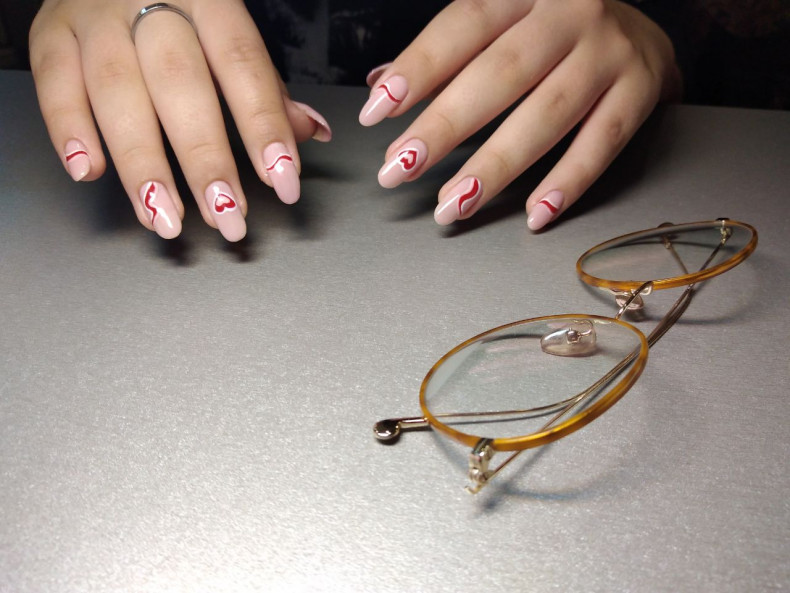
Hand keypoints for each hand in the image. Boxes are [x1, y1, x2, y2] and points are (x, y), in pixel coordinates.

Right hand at [29, 0, 331, 240]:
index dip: (264, 125)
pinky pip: (54, 82)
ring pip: (116, 91)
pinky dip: (68, 130)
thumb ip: (264, 85)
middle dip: (204, 158)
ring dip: (142, 164)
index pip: (242, 64)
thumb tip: (309, 132)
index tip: (282, 179)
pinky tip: (90, 172)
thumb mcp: (226, 32)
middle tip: (225, 214)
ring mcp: (95, 16)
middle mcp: (149, 0)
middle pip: (180, 84)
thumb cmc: (179, 9)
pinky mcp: (50, 32)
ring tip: (163, 217)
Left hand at [359, 0, 680, 230]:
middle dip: (444, 128)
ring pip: (546, 114)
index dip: (416, 70)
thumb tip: (380, 84)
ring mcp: (608, 51)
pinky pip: (601, 143)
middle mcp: (569, 12)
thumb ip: (446, 53)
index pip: (463, 25)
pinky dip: (567, 182)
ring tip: (452, 205)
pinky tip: (535, 214)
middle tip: (400, 168)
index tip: (376, 112)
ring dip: (494, 167)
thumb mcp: (502, 21)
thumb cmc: (553, 29)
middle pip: (500, 74)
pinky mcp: (640, 89)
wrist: (643, 27)